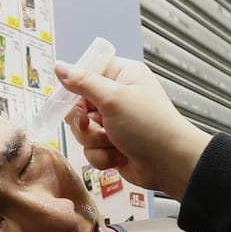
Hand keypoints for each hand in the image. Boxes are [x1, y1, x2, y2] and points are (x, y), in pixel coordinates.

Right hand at [53, 57, 210, 197]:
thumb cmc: (149, 126)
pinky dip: (102, 156)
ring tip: (114, 143)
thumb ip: (83, 82)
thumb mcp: (113, 98)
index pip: (85, 73)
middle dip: (84, 122)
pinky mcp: (113, 145)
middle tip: (95, 124)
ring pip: (82, 131)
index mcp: (121, 75)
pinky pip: (91, 149)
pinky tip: (119, 156)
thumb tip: (60, 67)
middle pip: (78, 105)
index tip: (69, 100)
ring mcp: (114, 123)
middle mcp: (117, 97)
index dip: (73, 88)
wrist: (170, 164)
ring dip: (94, 140)